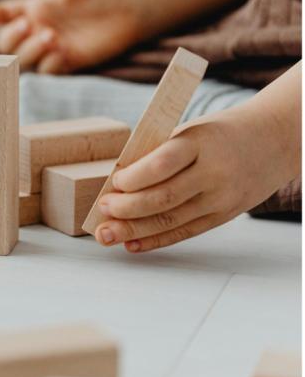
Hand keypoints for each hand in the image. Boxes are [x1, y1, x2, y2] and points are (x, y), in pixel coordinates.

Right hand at [0, 0, 142, 73]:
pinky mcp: (65, 63)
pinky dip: (50, 63)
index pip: (4, 13)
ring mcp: (48, 50)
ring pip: (23, 60)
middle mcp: (34, 31)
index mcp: (32, 9)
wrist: (126, 12)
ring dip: (32, 49)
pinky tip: (63, 52)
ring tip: (53, 36)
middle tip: (27, 24)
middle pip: (6, 43)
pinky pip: (47, 71)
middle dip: (11, 36)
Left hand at [92, 106, 293, 251]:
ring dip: (133, 230)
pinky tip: (131, 243)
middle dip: (127, 208)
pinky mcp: (222, 216)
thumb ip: (157, 155)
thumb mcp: (189, 133)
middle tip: (103, 210)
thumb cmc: (218, 134)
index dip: (134, 177)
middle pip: (164, 197)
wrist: (273, 141)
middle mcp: (213, 173)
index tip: (114, 182)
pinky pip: (184, 232)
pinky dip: (155, 240)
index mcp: (200, 144)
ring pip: (171, 220)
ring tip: (106, 234)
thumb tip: (116, 184)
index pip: (162, 164)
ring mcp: (220, 199)